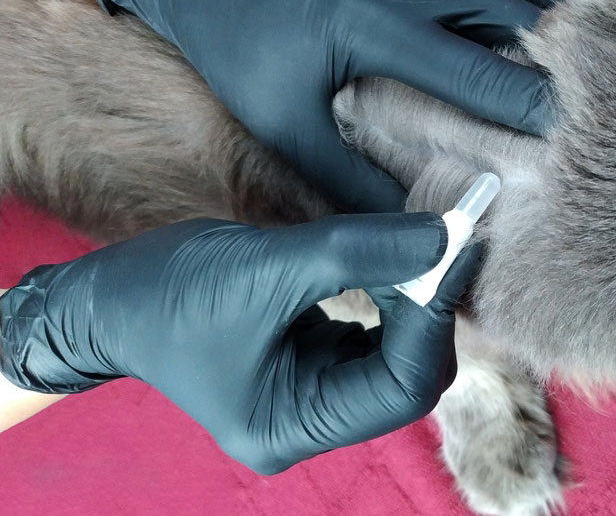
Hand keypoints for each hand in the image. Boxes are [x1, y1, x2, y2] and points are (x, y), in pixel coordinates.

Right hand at [0, 213, 479, 473]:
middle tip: (443, 246)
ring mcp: (309, 401)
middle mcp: (306, 425)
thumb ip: (358, 251)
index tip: (458, 252)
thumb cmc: (169, 292)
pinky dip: (390, 303)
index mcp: (290, 426)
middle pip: (406, 379)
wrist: (107, 298)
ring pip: (395, 359)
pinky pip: (372, 342)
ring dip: (413, 304)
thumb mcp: (267, 266)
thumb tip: (443, 238)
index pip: (401, 387)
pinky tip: (388, 265)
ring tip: (415, 250)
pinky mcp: (310, 370)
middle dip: (429, 312)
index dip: (436, 318)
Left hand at [70, 0, 572, 211]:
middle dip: (558, 63)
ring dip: (555, 15)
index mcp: (374, 25)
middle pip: (514, 15)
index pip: (478, 71)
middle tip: (593, 108)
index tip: (569, 140)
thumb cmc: (242, 48)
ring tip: (588, 60)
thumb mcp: (287, 127)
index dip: (530, 108)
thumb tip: (415, 226)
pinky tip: (550, 2)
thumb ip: (354, 181)